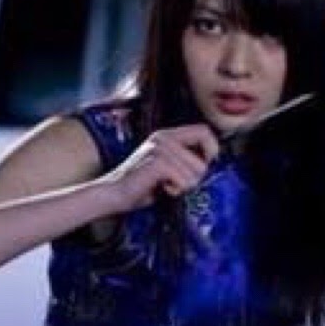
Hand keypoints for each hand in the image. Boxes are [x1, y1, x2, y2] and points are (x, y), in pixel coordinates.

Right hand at [102, 123, 220, 212]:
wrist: (112, 194)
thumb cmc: (139, 186)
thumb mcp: (166, 168)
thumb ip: (184, 162)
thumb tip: (209, 164)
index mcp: (167, 135)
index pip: (204, 131)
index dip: (211, 150)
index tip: (204, 166)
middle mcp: (164, 137)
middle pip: (203, 160)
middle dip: (195, 178)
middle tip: (176, 183)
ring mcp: (160, 148)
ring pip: (195, 173)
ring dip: (183, 186)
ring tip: (165, 185)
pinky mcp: (157, 162)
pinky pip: (183, 180)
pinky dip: (176, 190)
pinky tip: (162, 189)